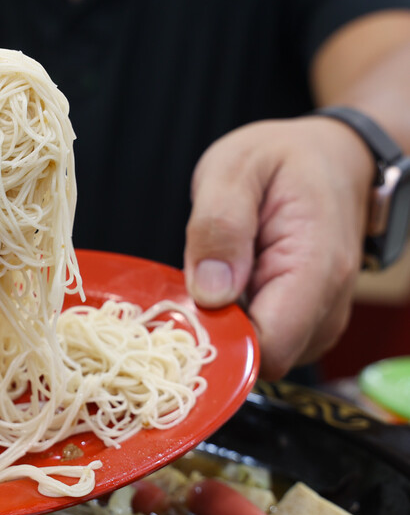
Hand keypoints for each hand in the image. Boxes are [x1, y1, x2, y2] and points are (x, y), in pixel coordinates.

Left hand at [183, 117, 373, 379]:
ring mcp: (320, 319)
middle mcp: (327, 305)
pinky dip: (235, 324)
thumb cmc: (283, 158)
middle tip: (188, 285)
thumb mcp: (235, 169)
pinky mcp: (306, 323)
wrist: (331, 157)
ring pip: (259, 356)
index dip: (218, 341)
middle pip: (261, 358)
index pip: (269, 347)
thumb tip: (210, 292)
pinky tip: (226, 287)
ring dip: (223, 328)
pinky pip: (263, 342)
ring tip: (213, 275)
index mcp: (315, 268)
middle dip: (214, 334)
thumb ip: (220, 226)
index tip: (182, 314)